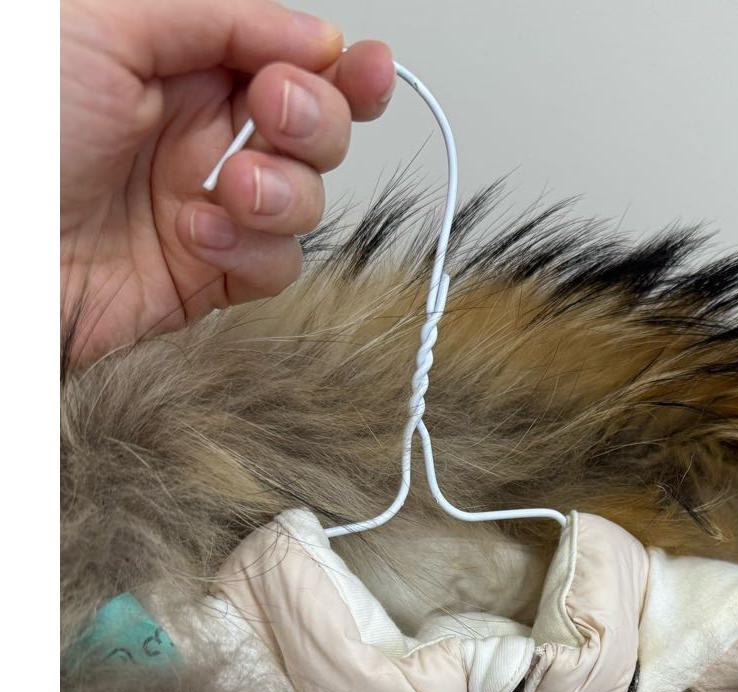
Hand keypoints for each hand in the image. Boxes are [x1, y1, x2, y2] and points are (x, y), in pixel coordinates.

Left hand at [61, 0, 394, 364]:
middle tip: (275, 113)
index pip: (289, 60)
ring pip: (308, 200)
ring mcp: (209, 207)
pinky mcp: (208, 278)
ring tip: (231, 186)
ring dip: (286, 191)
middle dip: (316, 120)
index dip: (340, 67)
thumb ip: (221, 17)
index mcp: (180, 64)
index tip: (363, 68)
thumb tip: (314, 35)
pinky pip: (276, 266)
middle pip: (318, 128)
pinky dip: (252, 252)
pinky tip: (199, 236)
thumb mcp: (110, 23)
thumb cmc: (20, 133)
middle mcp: (201, 134)